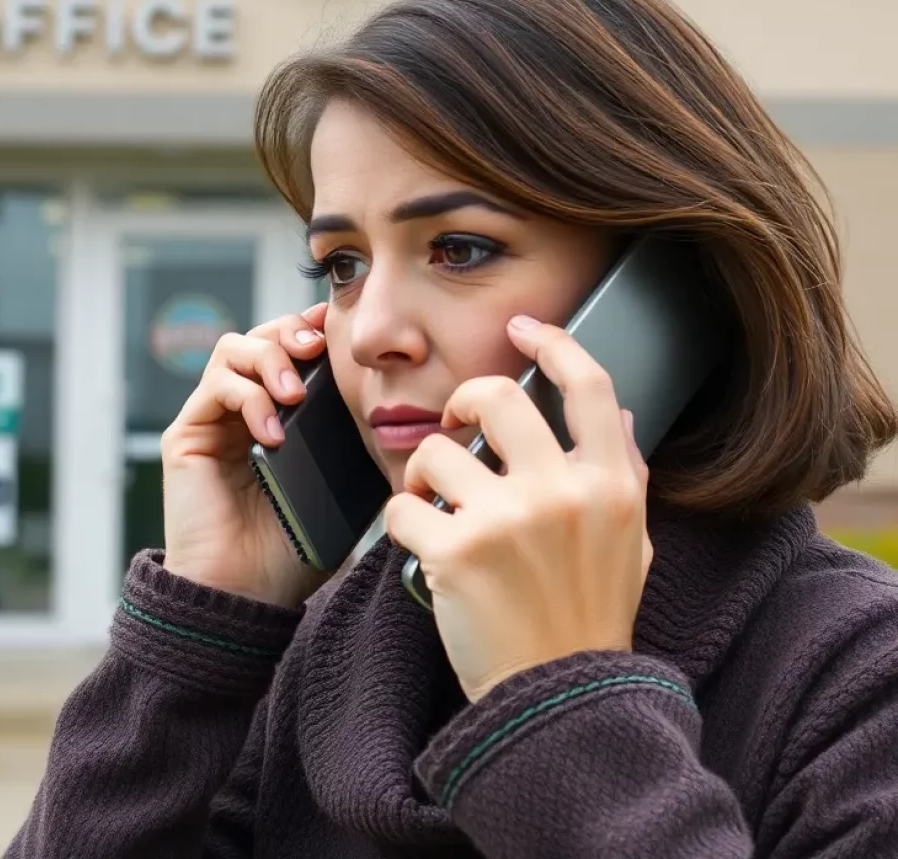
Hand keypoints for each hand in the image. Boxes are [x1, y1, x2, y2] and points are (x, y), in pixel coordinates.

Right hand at [161, 302, 333, 608]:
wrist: (244, 594)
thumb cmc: (292, 550)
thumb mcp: (340, 491)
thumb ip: (356, 450)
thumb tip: (394, 417)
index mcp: (279, 416)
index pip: (291, 351)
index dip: (313, 332)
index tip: (340, 334)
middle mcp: (241, 410)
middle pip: (260, 335)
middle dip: (291, 332)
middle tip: (317, 350)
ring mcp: (212, 419)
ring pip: (233, 349)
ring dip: (269, 359)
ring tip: (295, 394)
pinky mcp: (187, 434)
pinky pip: (216, 387)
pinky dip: (248, 397)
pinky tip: (272, 433)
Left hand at [385, 315, 651, 703]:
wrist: (557, 702)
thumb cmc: (589, 618)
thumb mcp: (630, 544)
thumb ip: (626, 474)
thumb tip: (620, 415)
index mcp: (610, 484)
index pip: (588, 385)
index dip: (553, 342)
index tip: (522, 329)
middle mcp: (561, 492)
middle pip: (494, 396)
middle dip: (462, 400)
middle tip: (456, 425)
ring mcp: (507, 521)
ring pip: (435, 451)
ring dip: (424, 476)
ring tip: (436, 507)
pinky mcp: (456, 554)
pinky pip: (401, 507)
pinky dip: (402, 523)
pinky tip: (421, 547)